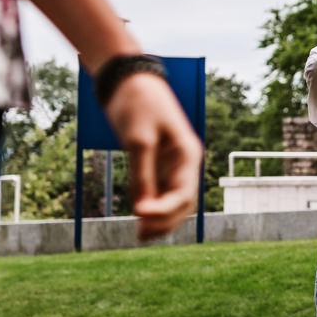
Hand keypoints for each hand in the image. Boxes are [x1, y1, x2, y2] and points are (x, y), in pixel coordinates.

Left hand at [105, 72, 202, 240]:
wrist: (128, 80)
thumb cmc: (137, 105)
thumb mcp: (138, 140)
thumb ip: (141, 175)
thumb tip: (141, 209)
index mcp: (188, 155)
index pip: (182, 193)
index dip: (163, 210)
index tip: (139, 215)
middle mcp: (185, 163)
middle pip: (182, 204)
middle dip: (164, 222)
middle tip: (139, 235)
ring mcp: (172, 165)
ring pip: (173, 202)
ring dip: (159, 220)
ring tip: (139, 236)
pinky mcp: (158, 164)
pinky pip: (160, 193)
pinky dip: (151, 208)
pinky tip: (138, 220)